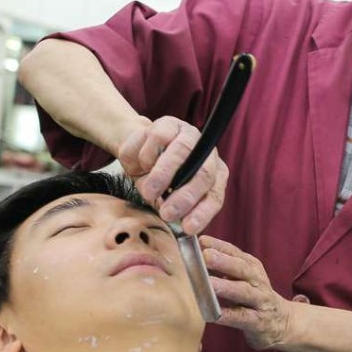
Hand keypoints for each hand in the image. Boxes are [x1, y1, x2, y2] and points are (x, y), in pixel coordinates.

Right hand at [117, 116, 228, 233]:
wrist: (137, 151)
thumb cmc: (157, 179)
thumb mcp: (166, 198)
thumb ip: (174, 208)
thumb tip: (179, 224)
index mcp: (214, 175)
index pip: (214, 196)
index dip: (203, 213)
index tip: (188, 228)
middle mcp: (206, 153)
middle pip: (204, 173)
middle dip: (185, 197)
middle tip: (166, 213)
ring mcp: (189, 135)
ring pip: (181, 152)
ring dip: (163, 176)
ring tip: (149, 192)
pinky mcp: (168, 124)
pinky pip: (158, 139)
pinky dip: (146, 157)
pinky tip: (142, 165)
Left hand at [201, 236, 300, 349]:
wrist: (282, 322)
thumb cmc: (254, 297)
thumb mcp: (244, 278)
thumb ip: (224, 266)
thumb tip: (196, 253)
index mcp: (252, 268)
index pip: (235, 253)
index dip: (219, 246)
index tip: (201, 241)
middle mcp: (258, 281)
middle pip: (242, 269)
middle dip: (224, 261)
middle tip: (206, 256)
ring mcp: (260, 301)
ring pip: (244, 292)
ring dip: (227, 287)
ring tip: (210, 284)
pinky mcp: (259, 322)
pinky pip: (243, 318)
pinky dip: (229, 316)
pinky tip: (214, 315)